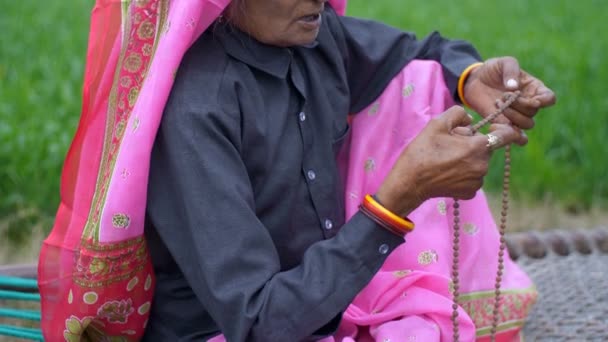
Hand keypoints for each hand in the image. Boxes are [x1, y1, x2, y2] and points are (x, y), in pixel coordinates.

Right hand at [376, 106, 525, 215]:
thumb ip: (459, 113)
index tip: (493, 128)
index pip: (506, 135)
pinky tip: (447, 172)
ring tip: (446, 159)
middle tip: (451, 144)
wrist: (409, 182)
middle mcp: (483, 165)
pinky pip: (472, 178)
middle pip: (486, 148)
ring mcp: (477, 181)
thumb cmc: (422, 151)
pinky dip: (463, 174)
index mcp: (478, 146)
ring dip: (468, 159)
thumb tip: (470, 119)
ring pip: (478, 163)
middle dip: (473, 144)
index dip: (504, 129)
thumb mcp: (437, 123)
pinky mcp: (470, 193)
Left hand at [463, 57, 555, 129]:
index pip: (549, 98)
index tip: (530, 98)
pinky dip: (509, 133)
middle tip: (503, 95)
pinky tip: (497, 127)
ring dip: (512, 116)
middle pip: (534, 112)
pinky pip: (513, 134)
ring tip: (498, 103)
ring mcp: (516, 114)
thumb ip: (511, 70)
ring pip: (526, 124)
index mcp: (533, 88)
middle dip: (519, 105)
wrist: (474, 80)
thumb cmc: (493, 69)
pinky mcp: (503, 123)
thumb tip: (513, 87)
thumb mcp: (503, 63)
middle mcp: (528, 103)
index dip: (543, 100)